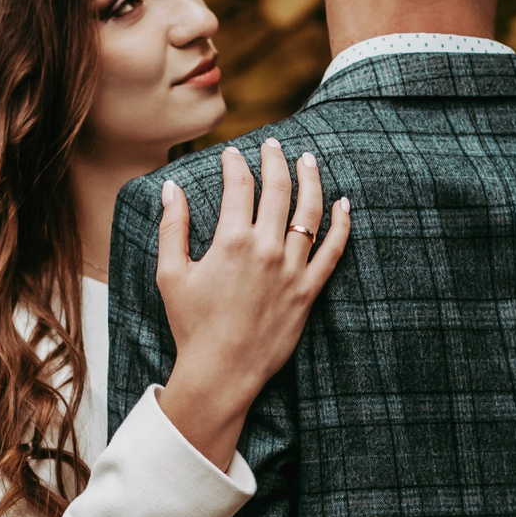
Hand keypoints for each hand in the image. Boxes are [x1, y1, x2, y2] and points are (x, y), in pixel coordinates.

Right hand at [156, 138, 350, 468]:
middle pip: (278, 189)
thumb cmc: (192, 326)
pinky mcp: (309, 291)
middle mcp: (267, 249)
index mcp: (231, 242)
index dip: (236, 164)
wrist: (222, 372)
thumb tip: (171, 188)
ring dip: (311, 181)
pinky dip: (342, 225)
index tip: (233, 153)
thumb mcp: (171, 274)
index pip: (239, 186)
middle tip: (273, 144)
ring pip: (309, 213)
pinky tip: (344, 204)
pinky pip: (333, 251)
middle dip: (275, 160)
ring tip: (308, 160)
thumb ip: (172, 227)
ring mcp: (292, 270)